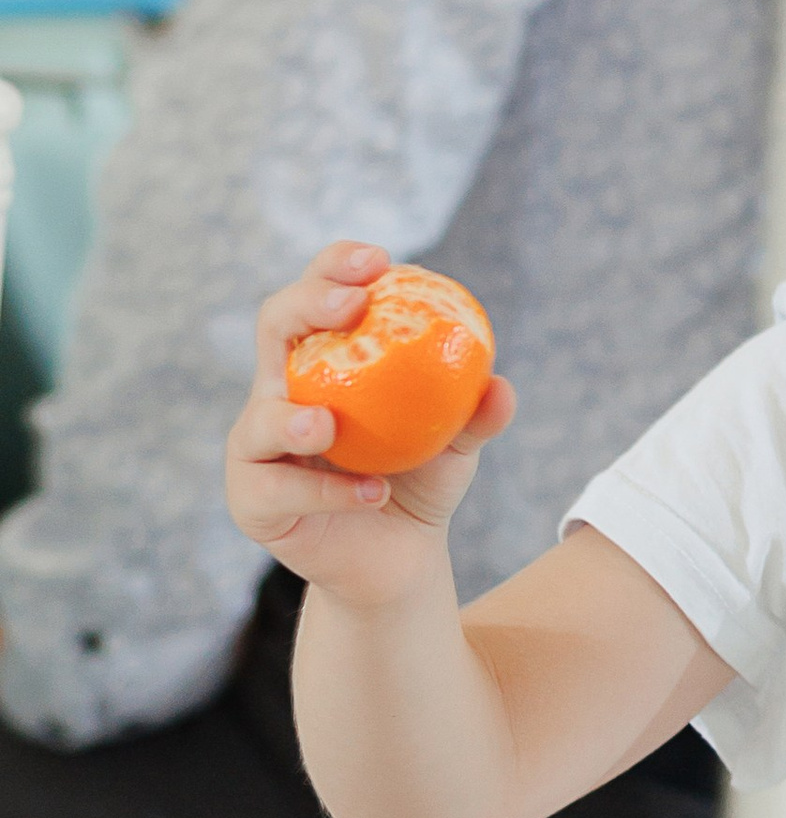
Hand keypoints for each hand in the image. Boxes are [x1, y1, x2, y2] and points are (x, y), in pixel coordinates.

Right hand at [227, 242, 515, 610]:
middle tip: (351, 306)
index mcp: (323, 359)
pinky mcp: (252, 502)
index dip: (336, 266)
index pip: (318, 294)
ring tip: (329, 426)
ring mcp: (258, 446)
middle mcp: (279, 390)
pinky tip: (374, 492)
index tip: (379, 261)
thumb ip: (476, 415)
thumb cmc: (421, 479)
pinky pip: (280, 490)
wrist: (400, 556)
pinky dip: (329, 490)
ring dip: (292, 417)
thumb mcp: (457, 442)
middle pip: (274, 325)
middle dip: (306, 304)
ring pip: (259, 419)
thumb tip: (500, 386)